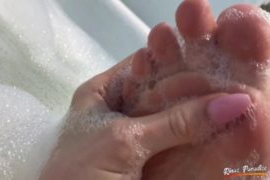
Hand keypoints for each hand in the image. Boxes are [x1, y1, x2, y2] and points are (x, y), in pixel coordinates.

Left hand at [39, 56, 248, 179]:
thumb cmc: (82, 171)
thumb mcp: (125, 140)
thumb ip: (175, 122)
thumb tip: (233, 102)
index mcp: (101, 91)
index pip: (142, 64)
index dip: (174, 59)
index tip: (211, 58)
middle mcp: (115, 106)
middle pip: (156, 89)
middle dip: (188, 87)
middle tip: (226, 82)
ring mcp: (128, 130)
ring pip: (165, 114)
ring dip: (191, 112)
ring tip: (226, 100)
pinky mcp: (139, 152)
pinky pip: (168, 137)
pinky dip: (187, 134)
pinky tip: (211, 127)